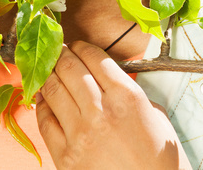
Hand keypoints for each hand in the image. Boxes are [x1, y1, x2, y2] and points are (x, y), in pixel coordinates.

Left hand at [35, 41, 189, 169]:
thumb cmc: (161, 161)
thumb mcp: (156, 117)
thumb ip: (131, 93)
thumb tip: (109, 79)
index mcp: (127, 97)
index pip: (95, 57)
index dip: (81, 46)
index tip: (76, 45)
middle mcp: (101, 110)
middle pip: (69, 68)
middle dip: (60, 54)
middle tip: (56, 49)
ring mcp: (80, 133)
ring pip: (52, 89)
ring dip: (47, 74)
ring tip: (46, 68)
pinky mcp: (65, 155)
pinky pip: (45, 120)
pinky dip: (41, 105)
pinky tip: (42, 98)